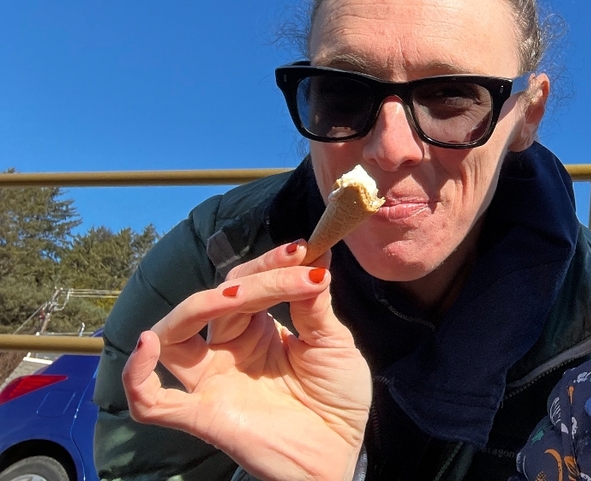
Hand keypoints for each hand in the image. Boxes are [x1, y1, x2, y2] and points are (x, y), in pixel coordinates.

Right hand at [122, 242, 371, 480]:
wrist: (339, 454)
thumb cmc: (336, 399)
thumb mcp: (333, 343)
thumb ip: (314, 304)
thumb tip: (315, 255)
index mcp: (257, 328)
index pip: (247, 282)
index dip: (270, 262)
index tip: (302, 249)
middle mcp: (227, 350)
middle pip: (217, 299)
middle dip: (254, 280)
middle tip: (293, 269)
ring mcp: (211, 381)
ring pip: (176, 335)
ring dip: (197, 306)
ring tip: (236, 295)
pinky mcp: (201, 415)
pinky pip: (151, 402)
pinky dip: (137, 375)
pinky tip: (148, 345)